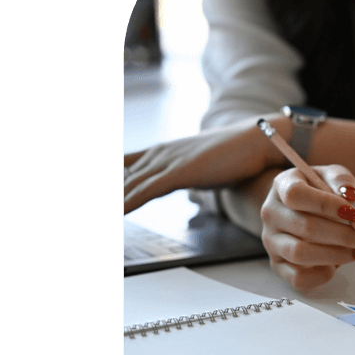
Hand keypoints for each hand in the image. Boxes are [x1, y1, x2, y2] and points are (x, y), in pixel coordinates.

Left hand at [123, 116, 285, 214]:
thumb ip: (176, 175)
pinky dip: (127, 203)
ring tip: (109, 213)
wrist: (256, 141)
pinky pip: (144, 191)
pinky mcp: (178, 171)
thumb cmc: (232, 156)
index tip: (113, 195)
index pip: (120, 168)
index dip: (114, 181)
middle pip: (118, 178)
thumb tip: (168, 185)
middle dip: (110, 192)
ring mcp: (166, 162)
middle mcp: (156, 155)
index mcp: (158, 154)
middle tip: (97, 206)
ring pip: (125, 186)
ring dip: (115, 200)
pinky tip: (118, 212)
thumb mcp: (195, 167)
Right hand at [261, 164, 354, 290]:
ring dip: (338, 255)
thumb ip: (341, 179)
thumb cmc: (317, 190)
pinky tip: (339, 264)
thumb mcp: (330, 176)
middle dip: (344, 236)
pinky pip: (298, 278)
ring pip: (300, 254)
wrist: (297, 208)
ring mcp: (271, 241)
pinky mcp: (278, 265)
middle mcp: (271, 214)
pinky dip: (323, 275)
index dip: (327, 205)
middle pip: (305, 227)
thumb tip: (350, 196)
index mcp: (282, 186)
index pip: (296, 195)